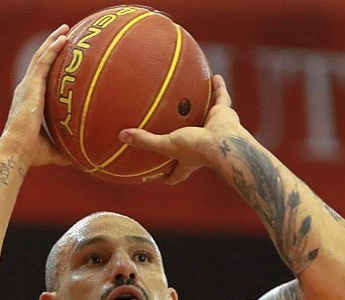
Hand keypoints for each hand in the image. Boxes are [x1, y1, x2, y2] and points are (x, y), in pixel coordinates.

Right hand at [1, 25, 70, 167]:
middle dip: (51, 45)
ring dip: (53, 41)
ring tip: (65, 29)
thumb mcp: (52, 150)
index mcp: (29, 100)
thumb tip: (80, 158)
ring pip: (41, 57)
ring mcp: (27, 86)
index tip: (60, 53)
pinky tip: (63, 39)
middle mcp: (26, 89)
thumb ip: (65, 149)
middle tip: (64, 33)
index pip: (40, 76)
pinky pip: (43, 62)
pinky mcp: (30, 87)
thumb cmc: (30, 154)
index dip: (49, 63)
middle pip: (40, 61)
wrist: (16, 152)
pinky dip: (52, 49)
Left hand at [118, 75, 241, 184]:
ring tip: (192, 100)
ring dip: (200, 110)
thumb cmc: (196, 148)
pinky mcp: (224, 115)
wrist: (223, 142)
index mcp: (189, 160)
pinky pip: (220, 97)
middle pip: (190, 143)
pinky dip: (218, 87)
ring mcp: (213, 129)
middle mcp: (201, 145)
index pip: (177, 173)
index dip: (169, 176)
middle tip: (174, 133)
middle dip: (183, 140)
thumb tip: (121, 136)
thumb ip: (145, 141)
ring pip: (205, 119)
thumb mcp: (166, 145)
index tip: (161, 178)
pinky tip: (212, 77)